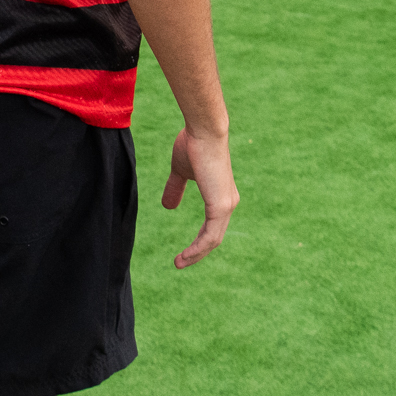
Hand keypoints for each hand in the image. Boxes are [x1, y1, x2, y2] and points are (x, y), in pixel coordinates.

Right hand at [162, 125, 236, 267]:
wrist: (203, 131)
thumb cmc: (193, 145)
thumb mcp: (180, 171)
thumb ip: (175, 188)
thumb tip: (167, 207)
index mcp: (221, 195)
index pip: (212, 225)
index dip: (198, 240)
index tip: (184, 251)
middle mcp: (228, 202)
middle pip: (214, 237)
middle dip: (197, 252)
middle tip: (180, 262)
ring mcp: (226, 205)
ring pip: (212, 240)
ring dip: (195, 254)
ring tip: (179, 263)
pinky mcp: (221, 206)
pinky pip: (210, 236)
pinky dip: (197, 249)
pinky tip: (184, 256)